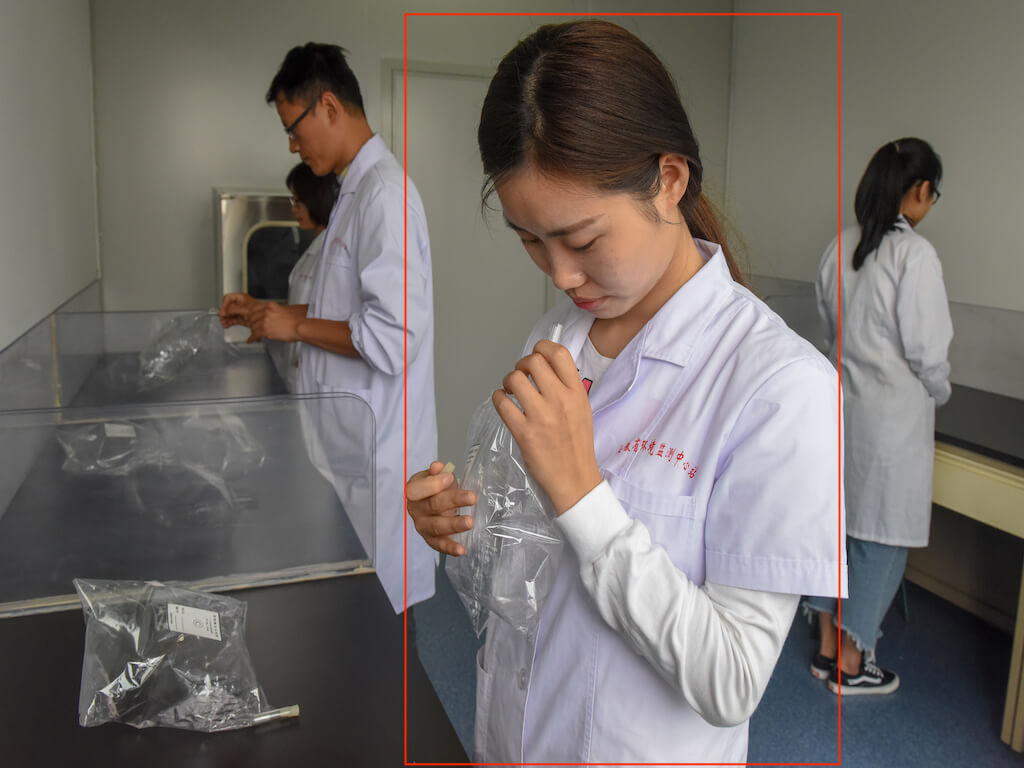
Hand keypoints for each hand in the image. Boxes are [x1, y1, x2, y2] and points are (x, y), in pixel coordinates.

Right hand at [219, 293, 257, 327]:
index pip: (228, 298)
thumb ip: (232, 309)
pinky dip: (229, 322)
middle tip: (222, 318)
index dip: (224, 304)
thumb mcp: (244, 308)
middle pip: (227, 307)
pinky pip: (233, 320)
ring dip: (225, 319)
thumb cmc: (259, 310)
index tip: (223, 311)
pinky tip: (226, 325)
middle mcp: (240, 304)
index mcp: (240, 298)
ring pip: (229, 314)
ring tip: (223, 322)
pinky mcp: (242, 319)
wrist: (265, 319)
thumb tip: (223, 311)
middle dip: (224, 313)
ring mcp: (241, 312)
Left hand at [246, 301, 300, 342]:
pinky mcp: (265, 330)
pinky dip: (252, 338)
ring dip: (253, 331)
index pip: (254, 308)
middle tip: (252, 326)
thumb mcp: (283, 310)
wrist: (300, 327)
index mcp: (270, 306)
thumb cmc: (296, 321)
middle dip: (252, 323)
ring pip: (253, 327)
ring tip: (255, 334)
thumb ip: (273, 311)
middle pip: (252, 317)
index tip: (250, 317)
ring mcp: (265, 321)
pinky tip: (251, 340)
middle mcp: (266, 312)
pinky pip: (254, 335)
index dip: (251, 314)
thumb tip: (269, 316)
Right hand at [406, 461, 476, 555]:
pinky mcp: (431, 540)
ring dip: (454, 525)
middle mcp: (415, 510)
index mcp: (413, 491)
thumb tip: (438, 467)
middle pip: (432, 506)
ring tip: (469, 522)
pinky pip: (439, 545)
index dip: (434, 484)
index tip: (450, 477)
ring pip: (436, 527)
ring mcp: (422, 526)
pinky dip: (450, 548)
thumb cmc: (435, 488)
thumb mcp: (436, 476)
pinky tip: (461, 550)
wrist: (432, 503)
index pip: (419, 489)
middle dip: (453, 501)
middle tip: (471, 497)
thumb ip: (438, 473)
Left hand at [492, 340, 602, 514]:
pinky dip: (498, 398)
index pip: (558, 354)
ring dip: (508, 380)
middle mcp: (560, 400)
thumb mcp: (581, 409)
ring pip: (515, 379)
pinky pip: (502, 403)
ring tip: (511, 391)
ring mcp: (541, 416)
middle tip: (521, 376)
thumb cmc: (577, 445)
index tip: (535, 356)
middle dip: (522, 364)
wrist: (575, 480)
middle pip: (533, 361)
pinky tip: (504, 403)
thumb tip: (543, 368)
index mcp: (577, 392)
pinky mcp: (524, 432)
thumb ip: (566, 388)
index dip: (542, 347)